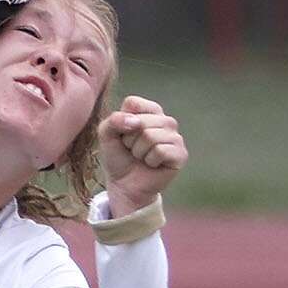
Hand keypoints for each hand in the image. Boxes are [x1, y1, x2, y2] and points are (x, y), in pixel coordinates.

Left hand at [98, 95, 187, 216]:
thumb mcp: (106, 134)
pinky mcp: (181, 154)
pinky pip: (160, 151)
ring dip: (138, 151)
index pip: (133, 103)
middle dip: (129, 139)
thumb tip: (136, 122)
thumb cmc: (118, 156)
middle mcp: (166, 120)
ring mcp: (175, 137)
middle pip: (141, 121)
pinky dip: (149, 160)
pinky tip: (152, 164)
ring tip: (141, 157)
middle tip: (132, 149)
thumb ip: (114, 120)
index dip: (121, 121)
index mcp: (149, 110)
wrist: (124, 184)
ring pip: (150, 136)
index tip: (123, 134)